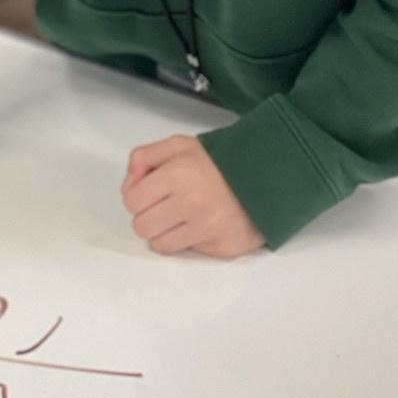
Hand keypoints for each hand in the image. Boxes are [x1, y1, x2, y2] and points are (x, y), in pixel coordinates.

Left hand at [121, 135, 264, 258]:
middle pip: (142, 227)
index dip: (138, 197)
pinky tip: (204, 225)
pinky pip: (188, 252)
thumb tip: (127, 188)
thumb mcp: (180, 145)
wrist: (270, 175)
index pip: (132, 201)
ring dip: (166, 233)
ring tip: (184, 217)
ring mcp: (209, 228)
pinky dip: (191, 241)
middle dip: (150, 217)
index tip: (153, 192)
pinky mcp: (222, 247)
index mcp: (179, 172)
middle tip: (167, 207)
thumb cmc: (219, 160)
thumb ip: (145, 158)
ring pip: (160, 245)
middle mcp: (192, 202)